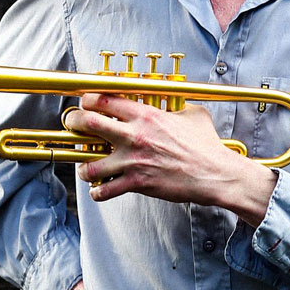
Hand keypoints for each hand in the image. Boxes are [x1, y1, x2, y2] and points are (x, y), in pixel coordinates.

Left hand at [69, 94, 276, 225]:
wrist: (215, 174)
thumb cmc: (206, 145)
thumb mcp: (193, 115)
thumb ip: (175, 106)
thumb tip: (171, 102)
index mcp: (146, 115)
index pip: (104, 99)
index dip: (88, 98)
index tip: (86, 103)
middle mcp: (134, 136)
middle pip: (87, 122)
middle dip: (74, 122)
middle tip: (74, 125)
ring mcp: (133, 161)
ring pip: (89, 163)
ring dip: (83, 166)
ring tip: (86, 167)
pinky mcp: (137, 183)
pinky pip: (104, 190)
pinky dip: (98, 192)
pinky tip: (100, 189)